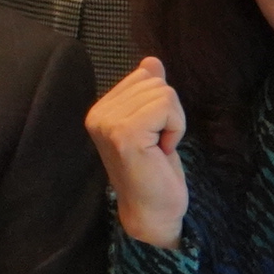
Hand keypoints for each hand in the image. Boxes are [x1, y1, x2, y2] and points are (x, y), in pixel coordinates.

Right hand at [87, 55, 190, 248]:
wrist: (154, 213)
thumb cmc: (156, 172)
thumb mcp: (155, 124)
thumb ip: (149, 92)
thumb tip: (151, 60)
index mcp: (101, 110)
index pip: (143, 76)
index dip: (161, 105)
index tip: (153, 137)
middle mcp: (98, 114)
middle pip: (154, 81)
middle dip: (169, 112)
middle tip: (158, 145)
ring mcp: (108, 123)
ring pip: (162, 92)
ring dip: (173, 122)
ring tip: (159, 148)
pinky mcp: (124, 133)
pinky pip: (166, 106)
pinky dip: (176, 128)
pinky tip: (163, 151)